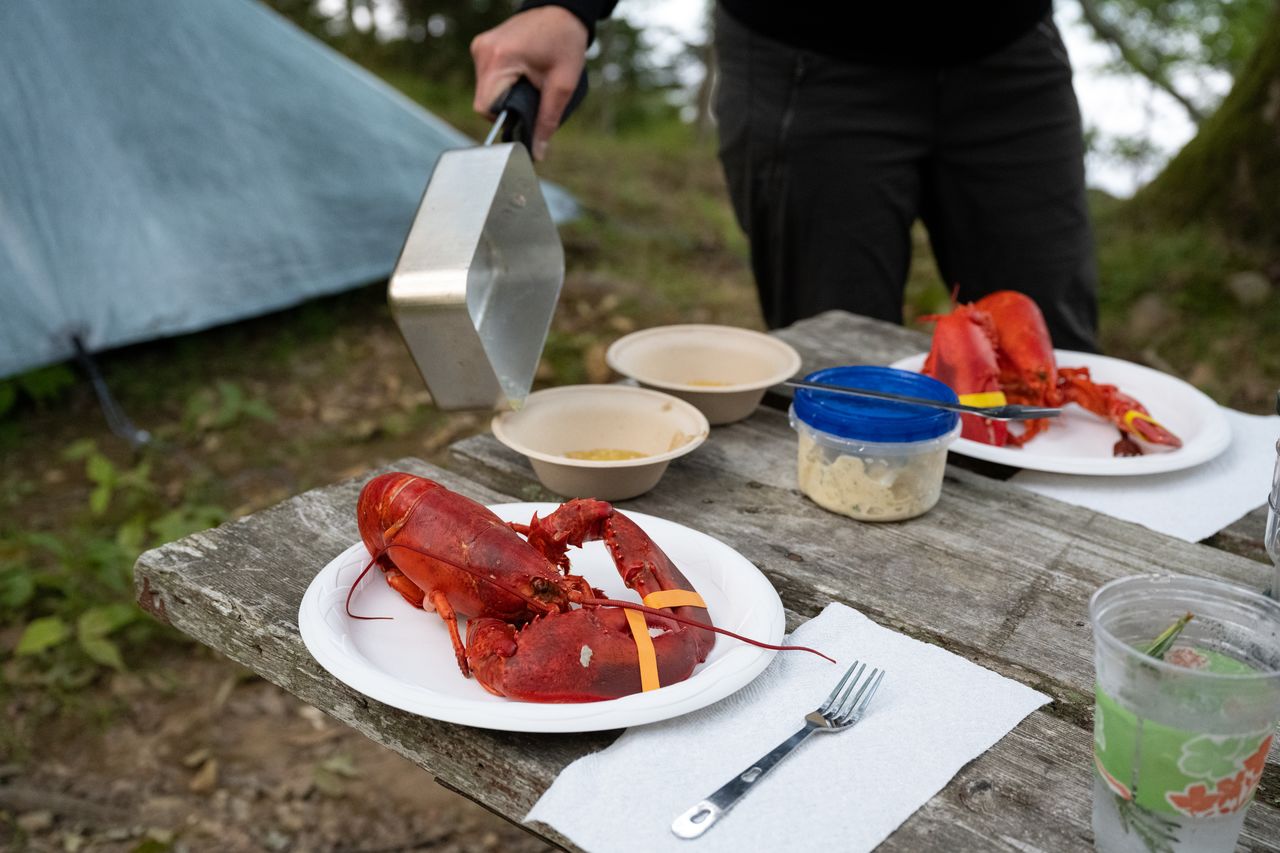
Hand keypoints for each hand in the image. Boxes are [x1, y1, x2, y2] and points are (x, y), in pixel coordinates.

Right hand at [471, 7, 587, 160]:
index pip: (486, 108)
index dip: (504, 120)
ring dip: (505, 96)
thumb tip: (538, 153)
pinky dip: (503, 84)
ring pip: (485, 91)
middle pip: (484, 101)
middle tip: (533, 99)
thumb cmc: (564, 42)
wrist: (561, 10)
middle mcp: (483, 52)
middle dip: (507, 108)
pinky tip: (521, 77)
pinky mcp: (483, 47)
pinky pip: (487, 78)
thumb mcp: (563, 85)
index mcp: (499, 59)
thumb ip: (548, 121)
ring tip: (529, 85)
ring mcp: (480, 47)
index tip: (524, 118)